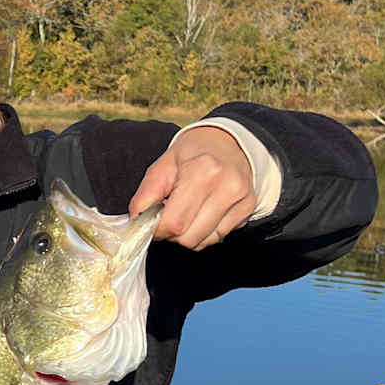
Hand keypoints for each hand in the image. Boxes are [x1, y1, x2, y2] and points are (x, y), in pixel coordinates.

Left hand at [129, 126, 256, 248]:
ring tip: (187, 212)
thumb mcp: (163, 165)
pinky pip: (218, 238)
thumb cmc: (194, 153)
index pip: (174, 223)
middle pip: (188, 237)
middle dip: (172, 233)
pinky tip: (203, 213)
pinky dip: (204, 233)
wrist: (230, 141)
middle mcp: (226, 186)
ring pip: (203, 242)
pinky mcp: (248, 209)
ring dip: (188, 235)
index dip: (157, 229)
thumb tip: (137, 222)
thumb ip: (146, 195)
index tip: (152, 221)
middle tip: (170, 214)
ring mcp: (240, 199)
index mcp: (201, 171)